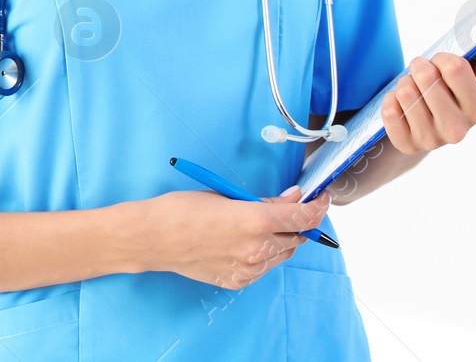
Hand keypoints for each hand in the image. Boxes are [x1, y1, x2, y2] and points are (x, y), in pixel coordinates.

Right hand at [126, 186, 331, 288]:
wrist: (154, 238)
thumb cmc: (182, 210)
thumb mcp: (226, 195)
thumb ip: (264, 201)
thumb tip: (293, 198)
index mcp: (256, 220)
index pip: (304, 216)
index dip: (319, 206)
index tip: (321, 197)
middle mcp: (258, 248)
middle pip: (298, 236)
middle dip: (297, 221)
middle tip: (286, 207)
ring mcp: (250, 268)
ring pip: (283, 252)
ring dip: (281, 238)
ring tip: (257, 224)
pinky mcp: (240, 281)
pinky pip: (264, 266)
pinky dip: (263, 252)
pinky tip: (242, 241)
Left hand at [381, 36, 475, 153]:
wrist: (430, 125)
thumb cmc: (453, 93)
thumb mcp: (474, 78)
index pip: (453, 67)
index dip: (441, 58)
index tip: (440, 62)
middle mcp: (458, 130)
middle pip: (426, 77)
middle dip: (419, 66)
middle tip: (422, 71)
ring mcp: (432, 140)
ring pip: (405, 91)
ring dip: (404, 82)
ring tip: (413, 88)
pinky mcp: (407, 145)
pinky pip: (389, 110)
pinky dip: (391, 100)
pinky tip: (402, 105)